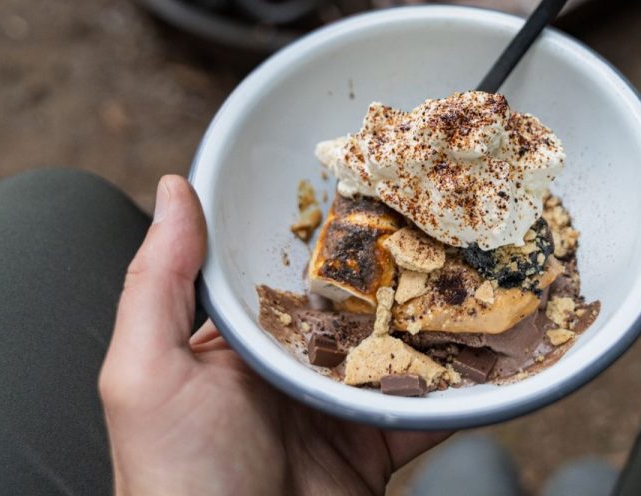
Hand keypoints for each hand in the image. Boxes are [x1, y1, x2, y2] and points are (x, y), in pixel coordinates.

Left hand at [99, 175, 449, 495]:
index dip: (318, 227)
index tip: (362, 175)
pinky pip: (427, 407)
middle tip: (442, 211)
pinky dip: (462, 384)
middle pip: (352, 301)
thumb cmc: (176, 483)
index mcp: (235, 341)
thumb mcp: (147, 375)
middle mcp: (288, 365)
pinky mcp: (377, 447)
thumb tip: (173, 190)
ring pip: (397, 347)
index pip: (281, 267)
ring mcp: (336, 406)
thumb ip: (158, 281)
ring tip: (481, 267)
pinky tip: (493, 351)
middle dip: (393, 262)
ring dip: (437, 315)